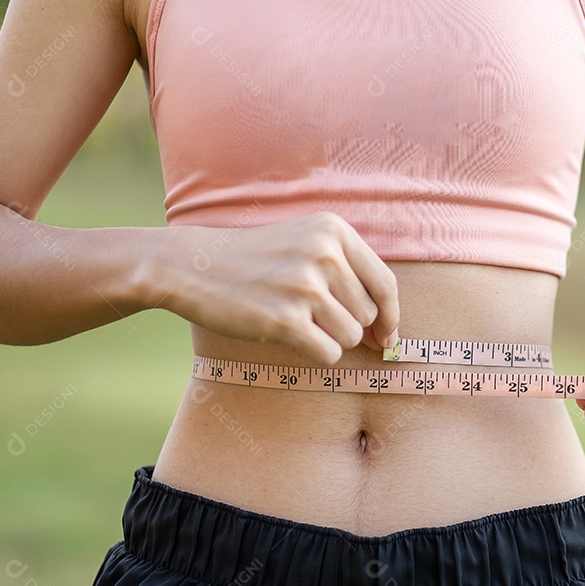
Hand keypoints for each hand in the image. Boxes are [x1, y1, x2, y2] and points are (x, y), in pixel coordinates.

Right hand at [161, 213, 398, 364]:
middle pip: (367, 315)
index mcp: (334, 232)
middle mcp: (324, 254)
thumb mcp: (305, 243)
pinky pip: (328, 353)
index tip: (388, 337)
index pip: (385, 283)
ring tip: (295, 319)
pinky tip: (287, 334)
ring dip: (328, 339)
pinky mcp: (286, 319)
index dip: (391, 316)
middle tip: (309, 315)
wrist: (192, 266)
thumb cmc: (255, 260)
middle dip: (347, 325)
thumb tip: (389, 332)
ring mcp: (304, 287)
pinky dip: (314, 353)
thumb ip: (348, 274)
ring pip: (350, 337)